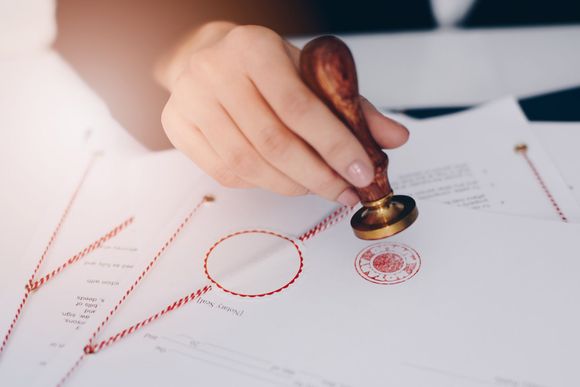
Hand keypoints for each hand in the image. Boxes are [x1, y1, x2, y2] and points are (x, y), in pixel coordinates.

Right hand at [157, 22, 408, 205]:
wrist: (207, 55)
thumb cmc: (263, 65)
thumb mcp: (309, 72)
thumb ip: (352, 105)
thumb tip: (394, 138)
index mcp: (253, 49)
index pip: (299, 106)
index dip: (334, 144)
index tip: (359, 171)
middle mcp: (215, 72)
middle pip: (273, 142)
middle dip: (316, 175)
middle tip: (343, 191)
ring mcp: (190, 102)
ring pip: (248, 163)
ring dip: (290, 185)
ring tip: (316, 187)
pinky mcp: (178, 128)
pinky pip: (225, 172)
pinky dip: (260, 183)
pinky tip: (280, 178)